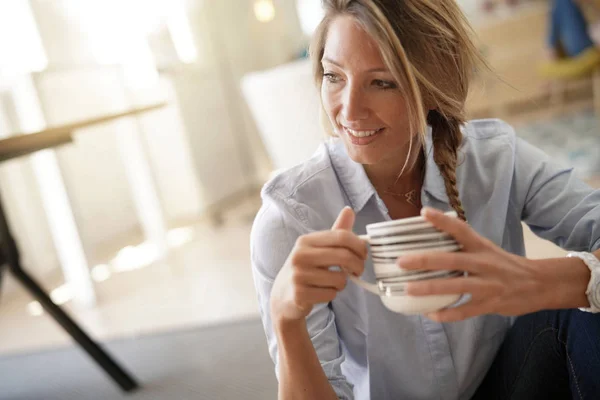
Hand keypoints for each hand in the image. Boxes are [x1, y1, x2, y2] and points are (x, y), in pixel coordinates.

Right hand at [270, 207, 366, 322]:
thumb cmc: (306, 268)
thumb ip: (336, 232)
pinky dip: (332, 294)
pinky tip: (322, 292)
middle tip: (358, 270)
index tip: (364, 254)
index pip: (342, 236)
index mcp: (306, 241)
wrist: (283, 294)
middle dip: (358, 265)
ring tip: (332, 282)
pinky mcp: (300, 294)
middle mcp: (300, 255)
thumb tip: (349, 210)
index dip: (359, 245)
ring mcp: (298, 275)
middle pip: (344, 256)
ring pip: (340, 279)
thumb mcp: (318, 247)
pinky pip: (331, 294)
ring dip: (343, 283)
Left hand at [399, 208, 546, 321]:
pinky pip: (464, 311)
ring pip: (455, 286)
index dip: (442, 221)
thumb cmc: (505, 265)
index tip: (424, 213)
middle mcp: (483, 263)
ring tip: (408, 289)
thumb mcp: (487, 249)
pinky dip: (446, 314)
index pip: (460, 229)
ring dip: (430, 288)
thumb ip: (464, 246)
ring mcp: (487, 285)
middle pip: (451, 259)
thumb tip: (431, 237)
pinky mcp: (490, 304)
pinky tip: (429, 314)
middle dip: (425, 260)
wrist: (540, 284)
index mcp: (481, 247)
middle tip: (401, 261)